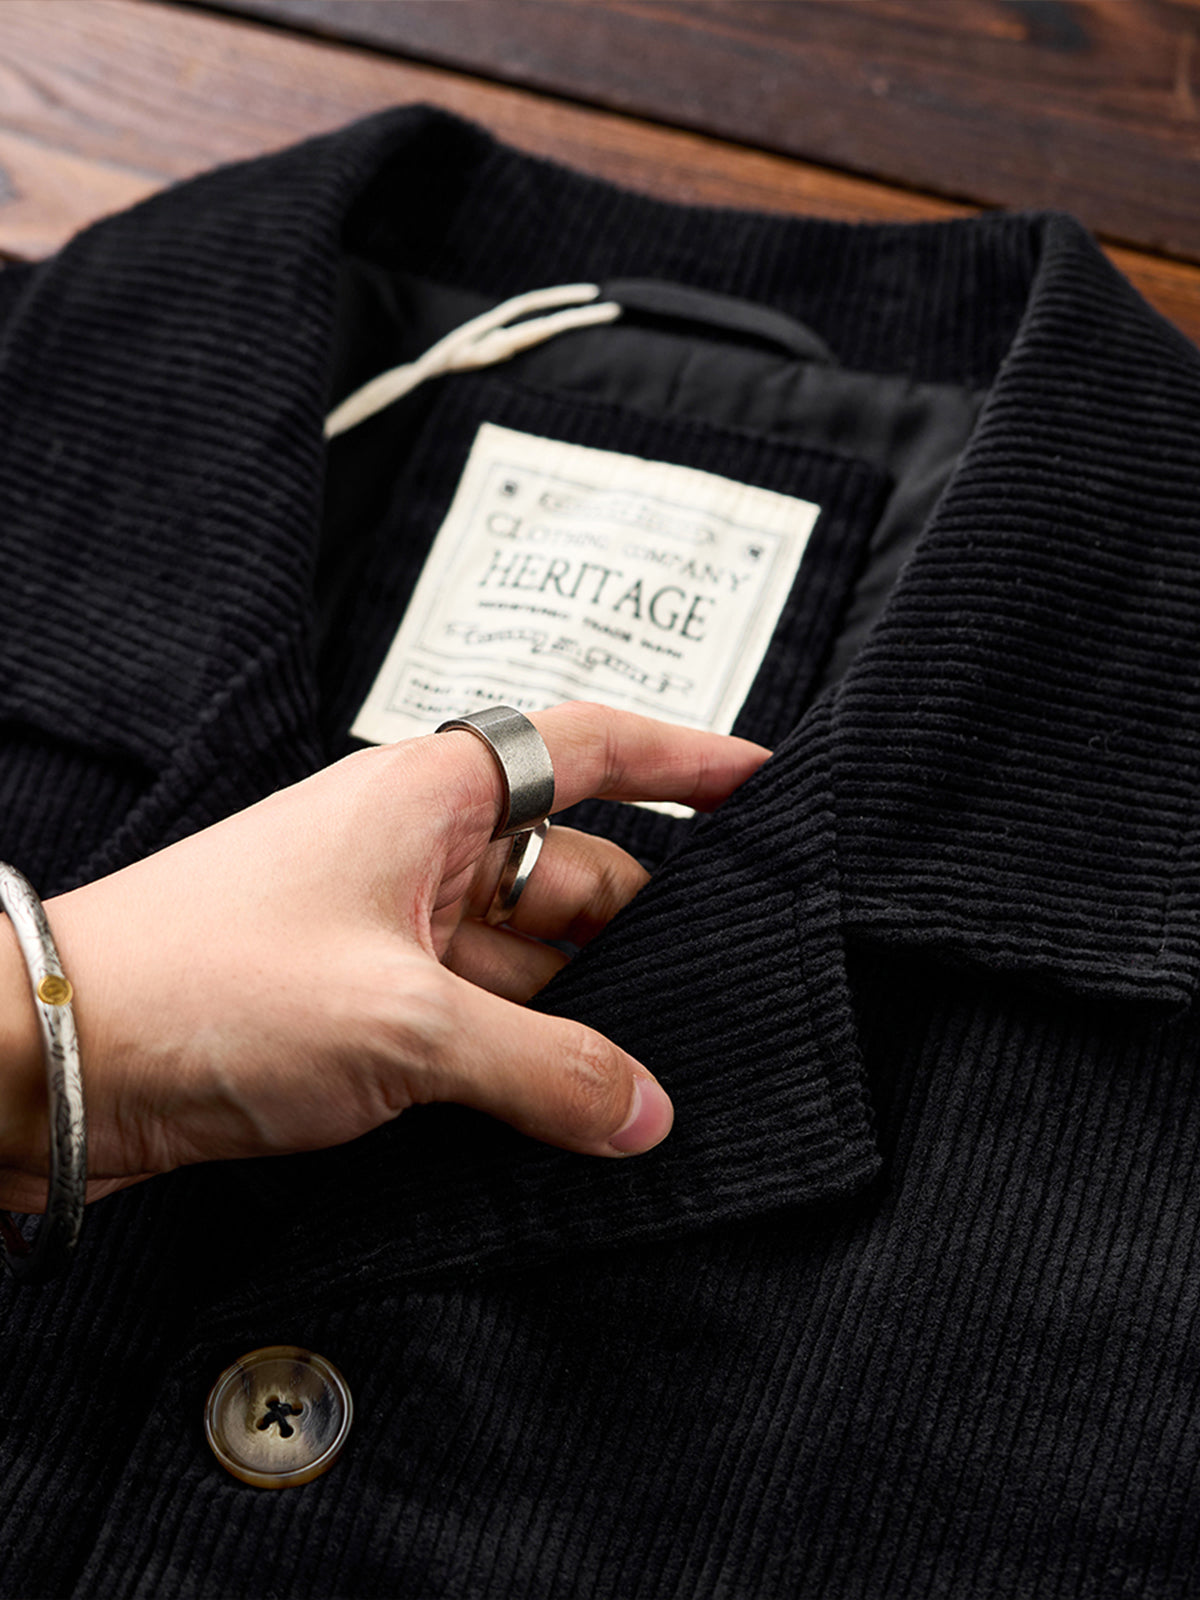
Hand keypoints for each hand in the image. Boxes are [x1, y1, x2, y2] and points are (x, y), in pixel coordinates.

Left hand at [0, 703, 768, 1210]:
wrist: (59, 1060)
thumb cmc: (209, 983)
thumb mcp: (403, 1023)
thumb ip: (542, 1066)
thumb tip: (645, 1111)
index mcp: (435, 799)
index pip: (589, 750)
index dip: (685, 762)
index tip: (764, 782)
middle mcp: (421, 855)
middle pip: (576, 876)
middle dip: (654, 930)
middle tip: (745, 988)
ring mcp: (395, 935)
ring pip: (533, 963)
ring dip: (591, 1017)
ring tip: (670, 1075)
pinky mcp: (369, 1010)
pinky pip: (484, 1025)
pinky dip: (531, 1062)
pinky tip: (580, 1110)